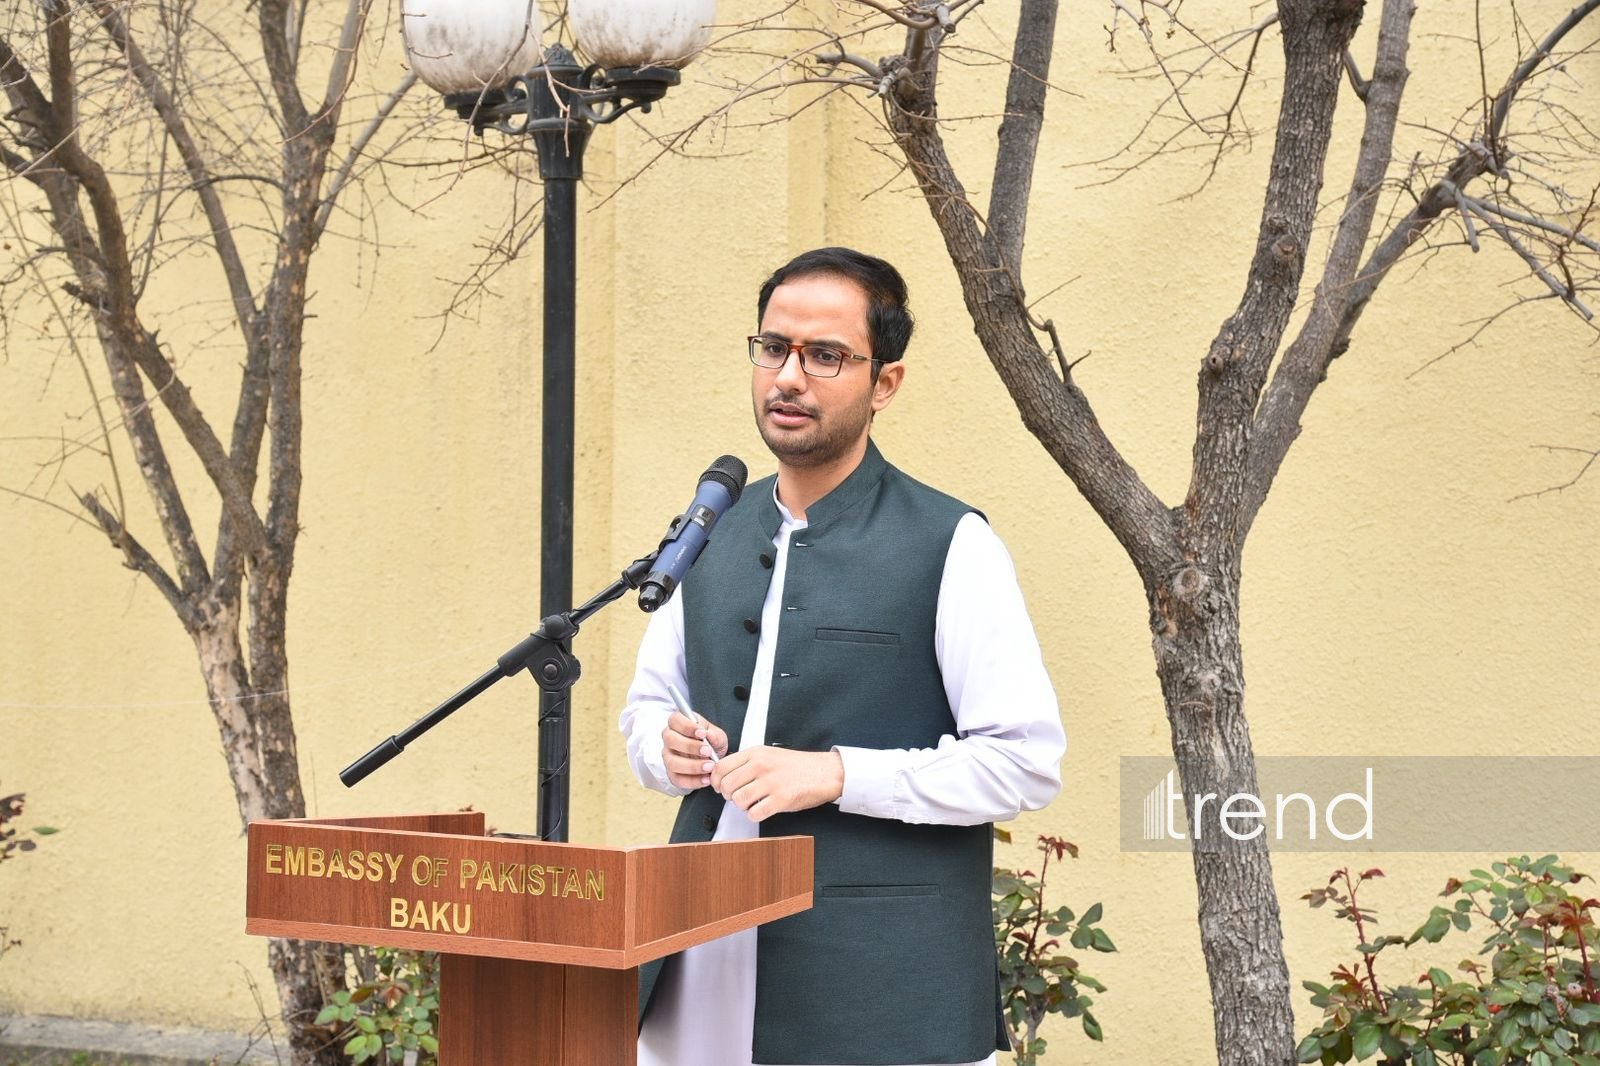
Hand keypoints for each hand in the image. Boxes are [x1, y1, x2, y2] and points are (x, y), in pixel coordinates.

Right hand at [661, 709, 728, 789]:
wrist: (713, 759)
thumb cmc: (711, 742)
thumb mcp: (717, 735)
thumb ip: (714, 735)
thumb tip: (709, 735)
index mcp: (678, 724)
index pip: (675, 720)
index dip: (687, 726)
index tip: (702, 733)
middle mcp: (669, 739)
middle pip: (670, 740)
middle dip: (690, 746)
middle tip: (708, 751)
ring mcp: (668, 757)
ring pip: (672, 762)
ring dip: (692, 766)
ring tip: (709, 767)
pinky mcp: (672, 774)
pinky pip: (677, 779)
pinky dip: (692, 781)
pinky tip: (706, 779)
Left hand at [711, 746, 844, 822]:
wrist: (824, 772)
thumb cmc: (797, 765)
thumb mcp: (769, 754)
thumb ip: (747, 762)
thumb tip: (724, 775)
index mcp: (756, 753)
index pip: (721, 767)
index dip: (715, 780)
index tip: (719, 786)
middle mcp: (761, 766)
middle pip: (727, 786)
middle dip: (728, 795)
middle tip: (738, 796)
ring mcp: (771, 783)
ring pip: (738, 800)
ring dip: (742, 806)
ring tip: (752, 803)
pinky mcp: (781, 800)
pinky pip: (754, 814)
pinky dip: (754, 815)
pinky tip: (762, 810)